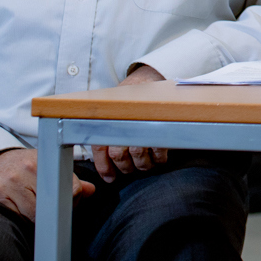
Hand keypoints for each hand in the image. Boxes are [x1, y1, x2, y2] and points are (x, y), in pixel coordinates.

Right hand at [0, 148, 94, 219]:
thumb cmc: (16, 166)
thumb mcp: (43, 164)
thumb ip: (67, 178)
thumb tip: (90, 191)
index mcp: (41, 161)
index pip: (70, 187)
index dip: (71, 201)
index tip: (66, 204)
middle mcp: (25, 170)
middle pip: (51, 205)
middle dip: (54, 213)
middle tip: (50, 213)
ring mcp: (8, 183)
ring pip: (33, 215)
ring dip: (36, 220)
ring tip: (32, 212)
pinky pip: (15, 218)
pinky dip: (19, 220)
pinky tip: (17, 213)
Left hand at [92, 64, 170, 182]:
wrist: (147, 82)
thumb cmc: (127, 99)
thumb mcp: (108, 111)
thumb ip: (103, 132)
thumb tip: (102, 158)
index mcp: (106, 121)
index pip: (101, 150)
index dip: (104, 168)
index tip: (110, 178)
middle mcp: (122, 124)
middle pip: (120, 156)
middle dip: (125, 167)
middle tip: (129, 169)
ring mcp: (141, 126)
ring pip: (138, 156)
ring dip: (142, 165)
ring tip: (144, 165)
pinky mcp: (160, 127)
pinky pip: (159, 151)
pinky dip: (159, 158)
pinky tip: (159, 158)